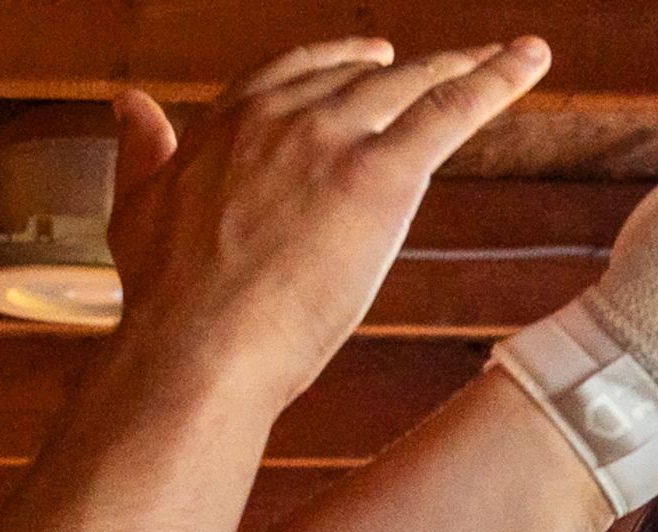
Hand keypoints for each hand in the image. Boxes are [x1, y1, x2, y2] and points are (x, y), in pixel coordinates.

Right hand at [106, 38, 553, 415]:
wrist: (197, 349)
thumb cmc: (165, 301)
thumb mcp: (137, 208)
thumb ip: (141, 150)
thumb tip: (128, 105)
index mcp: (231, 122)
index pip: (293, 72)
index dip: (334, 64)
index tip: (361, 60)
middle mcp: (283, 116)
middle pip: (357, 78)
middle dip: (399, 72)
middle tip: (431, 69)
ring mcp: (333, 140)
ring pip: (411, 87)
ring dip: (459, 67)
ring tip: (498, 57)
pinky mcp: (380, 176)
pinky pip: (450, 112)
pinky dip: (496, 78)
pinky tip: (530, 58)